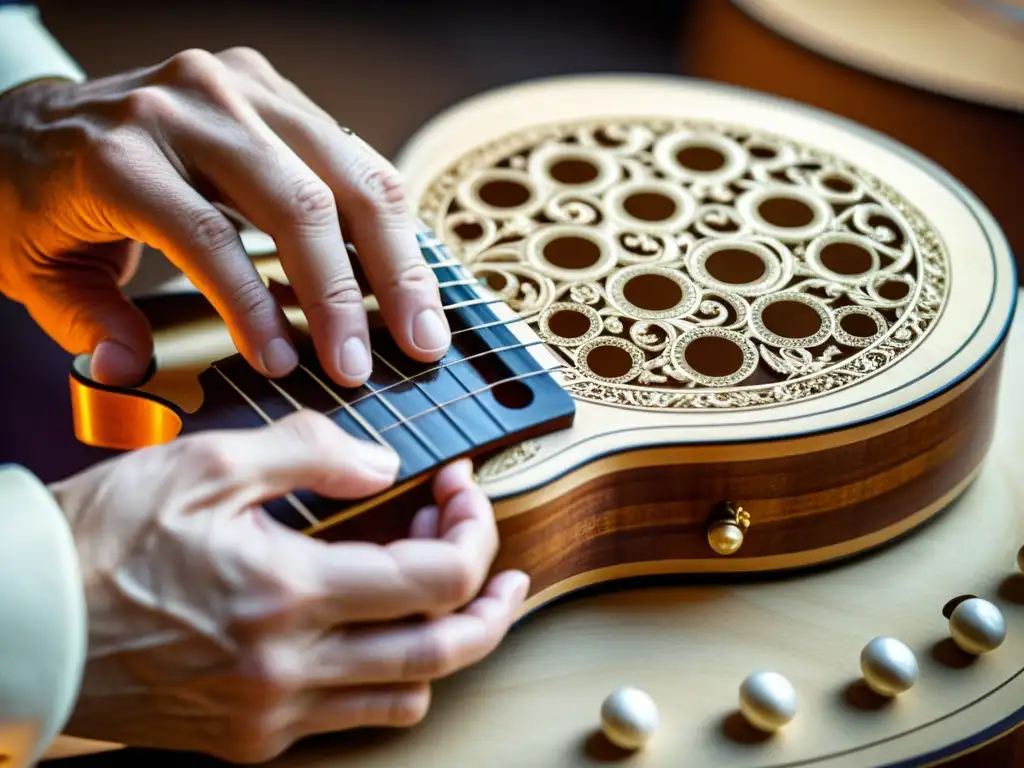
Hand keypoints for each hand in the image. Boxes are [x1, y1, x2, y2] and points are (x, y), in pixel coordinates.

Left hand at [0, 48, 450, 388]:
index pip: (209, 235)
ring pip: (347, 172)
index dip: (257, 308)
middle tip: (384, 362)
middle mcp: (188, 106)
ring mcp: (240, 88)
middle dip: (351, 292)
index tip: (289, 369)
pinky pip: (352, 154)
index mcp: (119, 154)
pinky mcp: (273, 90)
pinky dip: (384, 219)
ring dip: (395, 259)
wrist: (33, 119)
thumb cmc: (38, 198)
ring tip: (423, 328)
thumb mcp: (39, 271)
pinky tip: (404, 274)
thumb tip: (133, 373)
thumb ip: (89, 324)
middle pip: (300, 200)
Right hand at [49, 410, 526, 762]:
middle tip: (506, 572)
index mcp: (288, 593)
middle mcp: (290, 668)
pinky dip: (383, 679)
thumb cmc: (100, 541)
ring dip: (443, 646)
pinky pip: (348, 720)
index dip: (474, 532)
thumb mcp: (207, 463)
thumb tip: (383, 464)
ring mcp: (270, 712)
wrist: (24, 621)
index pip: (436, 578)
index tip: (464, 494)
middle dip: (493, 605)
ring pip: (405, 698)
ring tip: (443, 600)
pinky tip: (374, 637)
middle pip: (444, 652)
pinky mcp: (248, 737)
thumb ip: (311, 452)